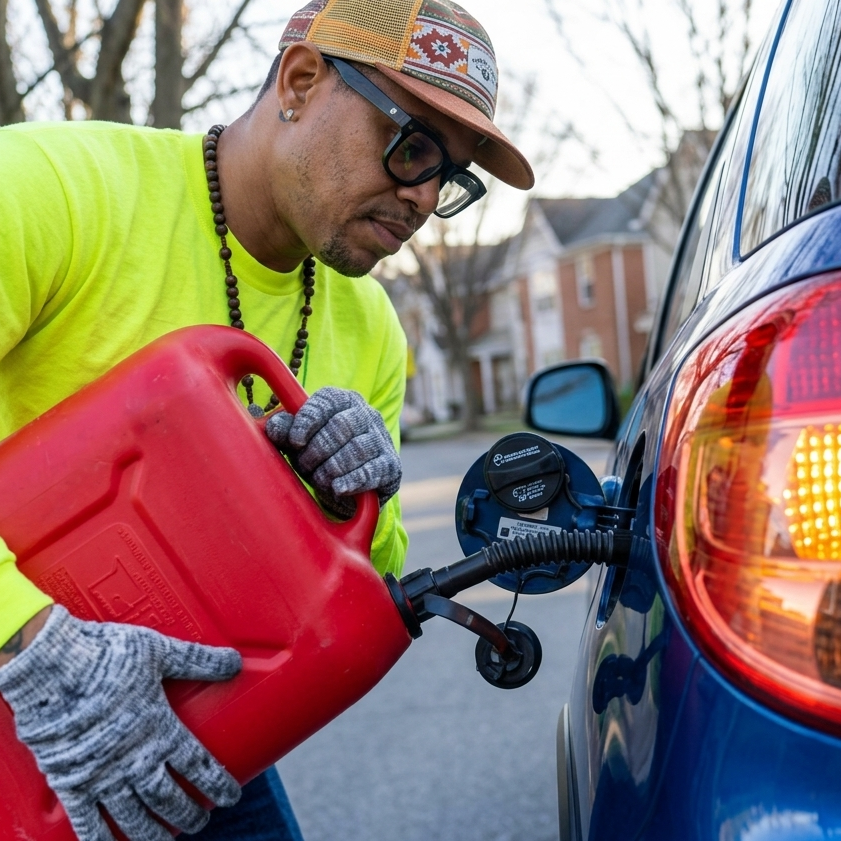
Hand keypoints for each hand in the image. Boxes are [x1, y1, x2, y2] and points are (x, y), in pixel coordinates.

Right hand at [0, 605, 241, 840]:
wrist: (52, 665)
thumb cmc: (108, 654)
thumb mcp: (162, 651)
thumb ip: (198, 660)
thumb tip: (235, 661)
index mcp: (160, 729)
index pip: (198, 766)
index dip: (217, 784)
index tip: (231, 797)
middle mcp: (134, 758)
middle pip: (167, 798)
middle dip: (187, 814)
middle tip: (200, 823)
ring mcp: (101, 774)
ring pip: (132, 815)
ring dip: (151, 832)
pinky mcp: (70, 780)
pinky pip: (86, 819)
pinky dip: (98, 837)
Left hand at [265, 386, 401, 518]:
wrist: (348, 489)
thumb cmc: (320, 456)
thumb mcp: (299, 442)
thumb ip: (286, 431)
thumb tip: (273, 427)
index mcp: (342, 400)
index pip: (326, 402)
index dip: (308, 420)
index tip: (295, 441)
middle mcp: (366, 414)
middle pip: (340, 426)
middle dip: (317, 450)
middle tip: (304, 466)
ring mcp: (381, 438)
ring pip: (357, 449)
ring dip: (332, 468)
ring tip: (319, 480)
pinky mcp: (391, 465)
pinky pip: (373, 470)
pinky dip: (353, 480)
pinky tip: (338, 488)